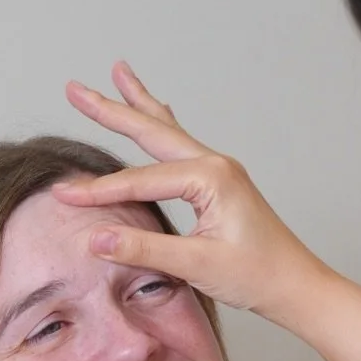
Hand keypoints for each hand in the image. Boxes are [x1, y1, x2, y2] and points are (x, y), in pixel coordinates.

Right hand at [58, 62, 326, 322]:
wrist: (296, 286)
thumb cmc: (256, 276)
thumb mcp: (195, 265)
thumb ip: (143, 249)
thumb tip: (95, 239)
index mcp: (210, 177)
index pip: (141, 181)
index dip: (100, 191)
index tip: (64, 196)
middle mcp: (215, 164)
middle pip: (151, 132)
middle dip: (111, 110)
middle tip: (74, 89)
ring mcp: (220, 170)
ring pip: (168, 131)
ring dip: (139, 105)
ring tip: (118, 74)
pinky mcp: (220, 184)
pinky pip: (182, 146)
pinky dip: (163, 125)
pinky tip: (160, 111)